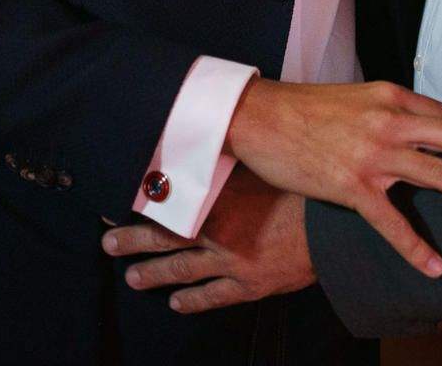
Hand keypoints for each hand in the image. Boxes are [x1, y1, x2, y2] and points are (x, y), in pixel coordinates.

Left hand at [103, 167, 312, 313]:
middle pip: (165, 238)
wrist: (333, 227)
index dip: (138, 204)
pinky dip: (193, 301)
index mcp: (218, 200)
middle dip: (132, 241)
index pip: (167, 202)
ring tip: (133, 278)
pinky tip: (177, 304)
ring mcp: (232, 262)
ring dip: (154, 274)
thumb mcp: (262, 166)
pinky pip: (214, 296)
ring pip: (182, 270)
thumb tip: (207, 137)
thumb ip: (231, 160)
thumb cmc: (300, 190)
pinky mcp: (250, 284)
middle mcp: (218, 233)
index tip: (113, 203)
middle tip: (108, 244)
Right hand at [225, 78, 441, 277]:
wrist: (257, 117)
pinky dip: (416, 246)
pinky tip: (437, 265)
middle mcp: (389, 121)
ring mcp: (372, 155)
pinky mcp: (352, 185)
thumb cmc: (303, 108)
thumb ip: (387, 111)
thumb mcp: (355, 98)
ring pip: (437, 173)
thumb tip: (414, 127)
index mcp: (390, 96)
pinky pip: (392, 222)